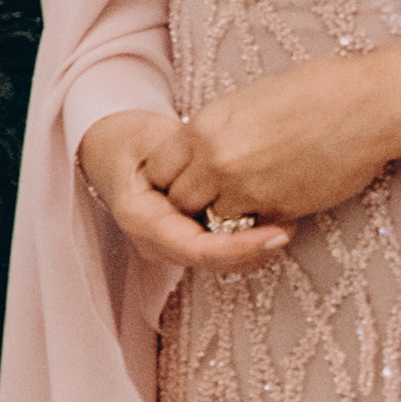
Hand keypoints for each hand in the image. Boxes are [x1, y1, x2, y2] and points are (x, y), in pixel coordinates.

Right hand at [79, 108, 302, 275]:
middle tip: (290, 228)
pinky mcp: (183, 243)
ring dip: (254, 250)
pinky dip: (246, 243)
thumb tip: (221, 173)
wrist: (110, 148)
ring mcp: (167, 247)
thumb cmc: (131, 138)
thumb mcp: (155, 139)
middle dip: (253, 251)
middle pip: (212, 262)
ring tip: (286, 223)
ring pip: (219, 263)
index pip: (195, 249)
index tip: (277, 234)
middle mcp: (153, 243)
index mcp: (140, 220)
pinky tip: (270, 223)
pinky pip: (219, 253)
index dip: (238, 247)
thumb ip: (185, 159)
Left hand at [157, 57, 400, 233]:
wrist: (370, 105)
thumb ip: (219, 129)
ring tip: (248, 207)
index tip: (194, 179)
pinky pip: (249, 230)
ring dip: (225, 218)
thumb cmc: (319, 92)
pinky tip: (278, 212)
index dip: (175, 177)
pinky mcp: (277, 208)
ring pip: (211, 220)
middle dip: (195, 203)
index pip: (160, 167)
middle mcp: (214, 157)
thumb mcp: (250, 100)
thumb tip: (205, 147)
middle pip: (179, 199)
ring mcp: (244, 186)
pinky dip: (258, 227)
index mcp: (203, 125)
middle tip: (220, 199)